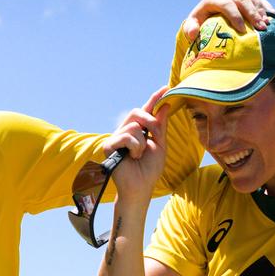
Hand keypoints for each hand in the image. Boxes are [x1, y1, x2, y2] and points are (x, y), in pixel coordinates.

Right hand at [103, 87, 169, 202]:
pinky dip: (134, 147)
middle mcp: (125, 131)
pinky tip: (131, 158)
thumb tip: (165, 106)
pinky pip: (126, 136)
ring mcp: (115, 138)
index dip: (154, 99)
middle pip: (136, 112)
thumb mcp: (160, 145)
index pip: (146, 111)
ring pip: (133, 126)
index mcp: (138, 131)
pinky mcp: (108, 145)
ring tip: (138, 156)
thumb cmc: (149, 170)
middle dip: (149, 120)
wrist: (140, 187)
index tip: (166, 88)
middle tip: (154, 134)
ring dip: (142, 142)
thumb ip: (161, 126)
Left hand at [183, 0, 274, 41]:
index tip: (242, 31)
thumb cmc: (198, 25)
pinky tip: (271, 18)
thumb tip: (192, 33)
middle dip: (252, 14)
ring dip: (260, 11)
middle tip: (260, 28)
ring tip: (265, 25)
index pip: (226, 4)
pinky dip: (265, 8)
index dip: (236, 16)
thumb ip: (190, 30)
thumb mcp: (192, 27)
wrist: (205, 19)